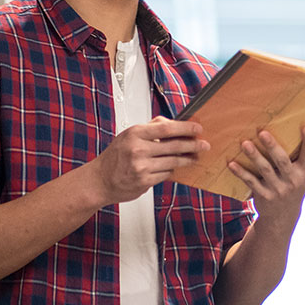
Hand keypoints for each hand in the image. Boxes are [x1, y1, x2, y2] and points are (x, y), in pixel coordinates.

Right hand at [90, 117, 207, 205]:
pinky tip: (174, 168)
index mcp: (135, 133)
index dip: (186, 128)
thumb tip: (173, 123)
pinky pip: (166, 175)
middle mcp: (138, 149)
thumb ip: (151, 128)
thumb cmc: (115, 157)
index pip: (166, 128)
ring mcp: (141, 167)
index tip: (198, 128)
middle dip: (193, 145)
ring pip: (173, 162)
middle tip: (204, 145)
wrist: (99, 181)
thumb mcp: (129, 135)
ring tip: (195, 157)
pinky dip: (171, 171)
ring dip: (187, 160)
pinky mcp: (144, 182)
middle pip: (174, 146)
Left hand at [227, 126, 304, 232]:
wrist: (283, 215)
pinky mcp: (262, 194)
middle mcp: (293, 180)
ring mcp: (277, 188)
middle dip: (273, 147)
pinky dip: (240, 173)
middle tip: (262, 132)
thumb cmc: (300, 183)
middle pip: (282, 161)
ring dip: (254, 156)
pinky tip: (231, 163)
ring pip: (265, 170)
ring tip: (245, 143)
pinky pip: (251, 182)